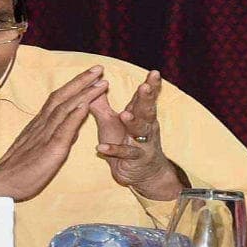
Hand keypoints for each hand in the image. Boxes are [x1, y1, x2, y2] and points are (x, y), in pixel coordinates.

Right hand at [0, 65, 108, 200]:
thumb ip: (56, 134)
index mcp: (40, 123)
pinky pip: (63, 130)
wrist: (1, 182)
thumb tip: (74, 126)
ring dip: (84, 93)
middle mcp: (42, 124)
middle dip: (82, 81)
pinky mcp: (50, 149)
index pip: (58, 98)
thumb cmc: (19, 168)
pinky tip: (85, 105)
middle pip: (62, 96)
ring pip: (65, 108)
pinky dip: (75, 116)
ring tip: (100, 82)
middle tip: (99, 68)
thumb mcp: (39, 146)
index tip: (90, 74)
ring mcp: (46, 135)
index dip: (75, 84)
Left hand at [89, 70, 183, 199]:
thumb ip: (101, 104)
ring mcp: (142, 143)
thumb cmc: (125, 142)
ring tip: (124, 114)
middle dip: (146, 98)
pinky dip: (113, 150)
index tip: (155, 72)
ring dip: (132, 122)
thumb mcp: (111, 121)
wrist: (143, 174)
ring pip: (139, 131)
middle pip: (146, 110)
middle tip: (144, 86)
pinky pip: (125, 154)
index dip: (150, 85)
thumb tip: (91, 83)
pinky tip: (101, 148)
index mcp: (139, 114)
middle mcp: (145, 126)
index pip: (144, 97)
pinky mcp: (135, 160)